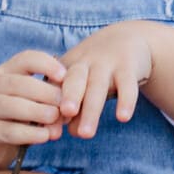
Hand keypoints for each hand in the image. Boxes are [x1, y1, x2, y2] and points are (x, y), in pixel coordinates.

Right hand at [0, 48, 69, 168]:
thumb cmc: (11, 118)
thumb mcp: (24, 101)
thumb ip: (43, 96)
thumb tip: (72, 98)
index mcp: (2, 73)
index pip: (24, 59)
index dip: (46, 64)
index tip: (64, 76)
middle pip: (17, 83)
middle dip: (45, 93)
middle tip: (65, 105)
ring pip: (10, 106)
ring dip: (36, 111)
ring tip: (55, 118)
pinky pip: (6, 131)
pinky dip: (28, 133)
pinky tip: (44, 136)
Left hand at [57, 22, 158, 139]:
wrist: (126, 39)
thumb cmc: (95, 71)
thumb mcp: (80, 83)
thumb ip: (70, 108)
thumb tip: (62, 133)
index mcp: (66, 67)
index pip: (53, 87)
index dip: (47, 105)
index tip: (45, 129)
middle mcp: (84, 63)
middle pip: (74, 80)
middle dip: (69, 96)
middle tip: (64, 114)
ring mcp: (107, 64)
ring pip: (98, 86)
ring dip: (91, 110)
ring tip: (86, 135)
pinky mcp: (128, 67)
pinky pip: (128, 85)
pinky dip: (126, 101)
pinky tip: (123, 118)